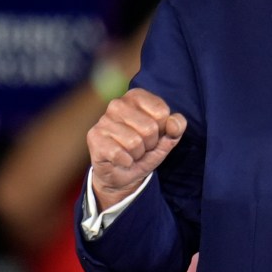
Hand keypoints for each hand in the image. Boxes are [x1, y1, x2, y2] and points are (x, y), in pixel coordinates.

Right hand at [87, 88, 186, 209]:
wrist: (123, 174)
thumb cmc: (145, 150)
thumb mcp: (166, 139)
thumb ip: (176, 128)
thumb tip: (174, 122)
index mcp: (137, 96)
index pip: (162, 112)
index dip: (162, 130)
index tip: (153, 134)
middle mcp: (118, 103)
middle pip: (149, 128)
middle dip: (150, 144)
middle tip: (141, 146)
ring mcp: (103, 119)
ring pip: (135, 142)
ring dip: (137, 154)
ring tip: (131, 152)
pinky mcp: (94, 137)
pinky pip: (120, 154)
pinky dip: (126, 162)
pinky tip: (120, 159)